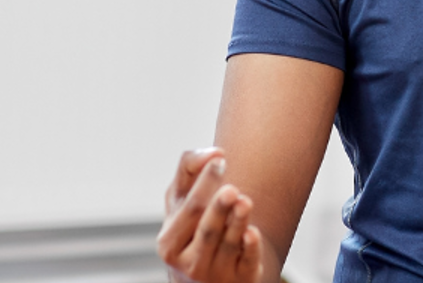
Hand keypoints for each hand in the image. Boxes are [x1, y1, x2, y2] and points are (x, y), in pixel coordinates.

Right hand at [157, 148, 270, 282]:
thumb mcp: (180, 200)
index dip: (204, 184)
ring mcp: (215, 275)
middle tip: (231, 190)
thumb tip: (214, 153)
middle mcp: (189, 263)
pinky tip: (252, 233)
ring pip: (229, 245)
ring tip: (245, 202)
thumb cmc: (192, 228)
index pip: (189, 209)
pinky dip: (251, 249)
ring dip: (237, 223)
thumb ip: (189, 169)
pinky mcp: (240, 281)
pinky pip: (247, 263)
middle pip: (206, 231)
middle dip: (218, 209)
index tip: (220, 160)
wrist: (206, 275)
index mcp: (170, 242)